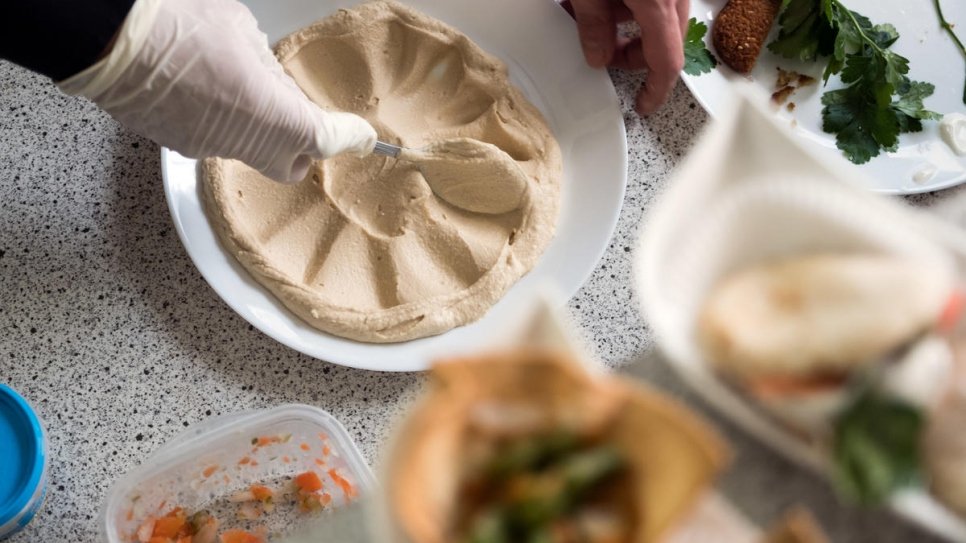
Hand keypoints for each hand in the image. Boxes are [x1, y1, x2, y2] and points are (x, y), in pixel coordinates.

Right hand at [59, 0, 375, 182]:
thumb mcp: (243, 32)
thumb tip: (267, 75)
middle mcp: (246, 145)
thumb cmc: (183, 27)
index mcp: (278, 120)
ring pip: (246, 149)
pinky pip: (209, 139)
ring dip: (251, 127)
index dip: (350, 138)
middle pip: (290, 164)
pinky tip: (201, 90)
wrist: (112, 42)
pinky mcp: (176, 146)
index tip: (365, 138)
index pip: (329, 141)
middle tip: (298, 118)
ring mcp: (208, 148)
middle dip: (299, 149)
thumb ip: (268, 67)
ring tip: (235, 85)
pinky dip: (214, 121)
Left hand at [568, 0, 687, 114]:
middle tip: (600, 56)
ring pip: (658, 21)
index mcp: (660, 4)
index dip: (655, 91)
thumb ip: (593, 22)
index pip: (666, 62)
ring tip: (589, 21)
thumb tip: (597, 56)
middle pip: (663, 43)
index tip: (643, 106)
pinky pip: (655, 1)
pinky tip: (601, 2)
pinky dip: (632, 7)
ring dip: (627, 29)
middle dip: (632, 57)